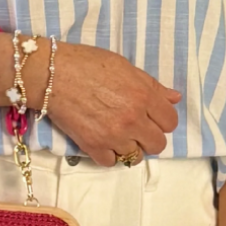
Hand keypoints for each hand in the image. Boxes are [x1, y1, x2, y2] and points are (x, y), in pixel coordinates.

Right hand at [44, 41, 180, 166]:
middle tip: (134, 128)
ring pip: (135, 157)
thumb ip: (151, 85)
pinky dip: (107, 154)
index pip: (170, 122)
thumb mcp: (124, 66)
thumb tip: (174, 98)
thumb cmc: (86, 63)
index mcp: (143, 96)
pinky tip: (101, 140)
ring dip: (128, 148)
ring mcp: (113, 135)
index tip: (151, 118)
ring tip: (116, 135)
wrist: (51, 74)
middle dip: (148, 137)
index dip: (162, 121)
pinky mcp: (93, 146)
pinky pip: (110, 162)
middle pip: (157, 144)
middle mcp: (133, 118)